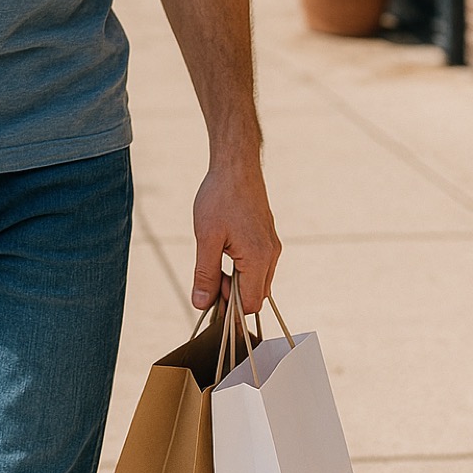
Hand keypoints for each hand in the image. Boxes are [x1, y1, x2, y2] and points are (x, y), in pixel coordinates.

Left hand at [191, 157, 280, 317]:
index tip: (210, 292)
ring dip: (236, 279)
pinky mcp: (268, 238)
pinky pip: (258, 265)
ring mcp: (272, 246)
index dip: (230, 307)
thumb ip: (205, 274)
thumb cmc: (220, 197)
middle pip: (256, 295)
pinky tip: (225, 249)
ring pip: (257, 280)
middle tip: (210, 272)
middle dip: (232, 293)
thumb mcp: (206, 237)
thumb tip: (201, 304)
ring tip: (215, 256)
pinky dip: (242, 267)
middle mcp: (271, 255)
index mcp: (259, 259)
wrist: (236, 166)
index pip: (251, 305)